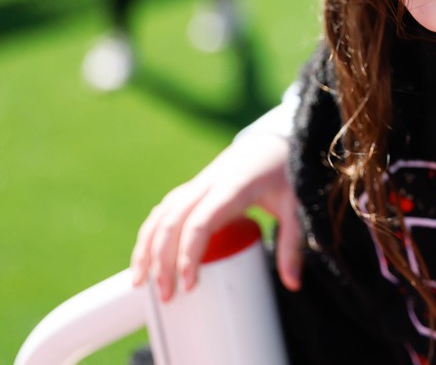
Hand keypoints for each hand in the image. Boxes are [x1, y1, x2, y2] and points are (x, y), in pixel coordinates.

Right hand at [130, 133, 303, 300]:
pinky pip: (164, 209)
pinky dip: (150, 232)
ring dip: (147, 247)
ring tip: (140, 283)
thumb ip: (292, 245)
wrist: (276, 139)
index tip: (189, 284)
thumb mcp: (296, 206)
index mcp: (233, 188)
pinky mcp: (193, 186)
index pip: (201, 223)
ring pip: (162, 214)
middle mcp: (209, 184)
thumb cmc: (287, 173)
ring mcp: (198, 183)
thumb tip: (293, 284)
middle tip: (166, 296)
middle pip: (173, 221)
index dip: (189, 254)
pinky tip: (144, 256)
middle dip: (162, 260)